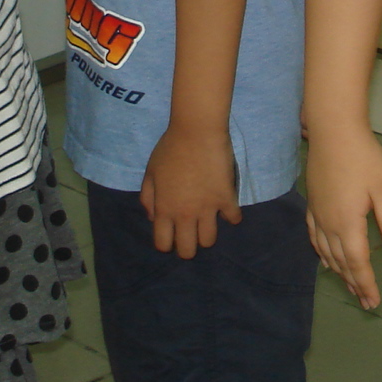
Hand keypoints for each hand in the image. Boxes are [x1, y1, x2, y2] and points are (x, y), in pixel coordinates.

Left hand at [140, 122, 241, 257]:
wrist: (197, 131)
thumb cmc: (170, 148)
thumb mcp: (150, 172)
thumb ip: (148, 198)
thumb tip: (153, 218)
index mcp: (164, 209)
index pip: (163, 244)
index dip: (167, 243)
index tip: (172, 235)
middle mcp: (185, 214)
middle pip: (188, 250)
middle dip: (188, 247)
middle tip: (191, 233)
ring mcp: (207, 208)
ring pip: (209, 240)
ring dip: (207, 234)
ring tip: (208, 221)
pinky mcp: (227, 198)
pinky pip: (233, 218)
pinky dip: (231, 216)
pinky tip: (228, 208)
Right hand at [305, 122, 381, 308]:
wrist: (333, 130)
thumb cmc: (363, 157)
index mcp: (348, 224)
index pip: (357, 263)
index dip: (365, 284)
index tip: (373, 302)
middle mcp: (329, 224)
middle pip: (341, 262)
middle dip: (353, 283)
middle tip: (365, 302)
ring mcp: (318, 214)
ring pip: (326, 252)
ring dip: (338, 271)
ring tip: (349, 285)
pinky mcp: (313, 203)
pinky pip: (314, 237)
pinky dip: (321, 253)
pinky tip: (325, 257)